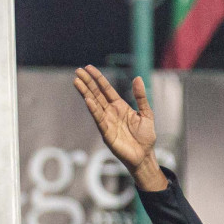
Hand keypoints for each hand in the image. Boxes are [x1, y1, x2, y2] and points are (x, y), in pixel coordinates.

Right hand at [73, 64, 164, 190]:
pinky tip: (87, 100)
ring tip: (77, 82)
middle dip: (87, 82)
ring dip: (85, 93)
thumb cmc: (145, 137)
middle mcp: (111, 112)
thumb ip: (141, 97)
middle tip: (77, 71)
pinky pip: (99, 119)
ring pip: (94, 104)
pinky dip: (93, 109)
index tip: (88, 67)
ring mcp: (107, 122)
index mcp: (120, 106)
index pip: (106, 89)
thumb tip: (138, 78)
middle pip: (97, 94)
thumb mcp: (146, 113)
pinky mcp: (106, 133)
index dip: (98, 78)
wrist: (144, 156)